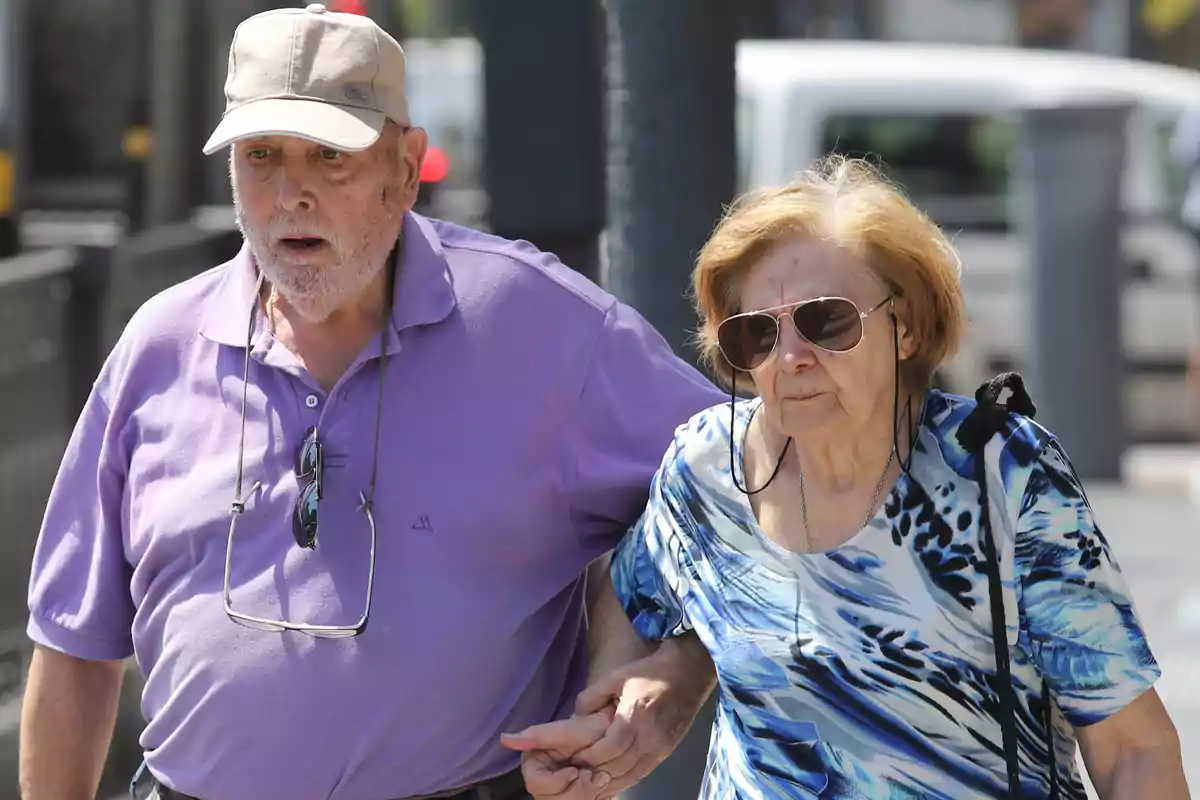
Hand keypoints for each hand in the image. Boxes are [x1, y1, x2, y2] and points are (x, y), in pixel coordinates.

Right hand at [500, 708, 615, 798]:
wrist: (613, 737)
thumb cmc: (591, 729)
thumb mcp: (569, 730)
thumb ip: (538, 735)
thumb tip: (504, 738)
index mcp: (535, 764)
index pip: (536, 784)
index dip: (559, 781)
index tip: (575, 771)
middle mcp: (543, 782)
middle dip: (576, 791)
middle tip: (593, 776)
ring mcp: (558, 793)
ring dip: (587, 794)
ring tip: (600, 778)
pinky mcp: (575, 797)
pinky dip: (594, 797)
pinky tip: (601, 785)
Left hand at [508, 641, 715, 798]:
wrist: (688, 673)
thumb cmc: (649, 672)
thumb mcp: (616, 676)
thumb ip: (592, 697)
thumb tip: (575, 717)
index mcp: (634, 717)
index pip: (607, 749)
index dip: (587, 757)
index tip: (569, 759)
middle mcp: (648, 738)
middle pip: (616, 767)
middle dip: (592, 773)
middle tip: (573, 773)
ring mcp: (659, 749)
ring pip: (629, 776)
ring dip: (607, 782)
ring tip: (587, 783)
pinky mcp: (665, 753)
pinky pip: (641, 775)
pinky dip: (624, 782)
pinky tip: (609, 784)